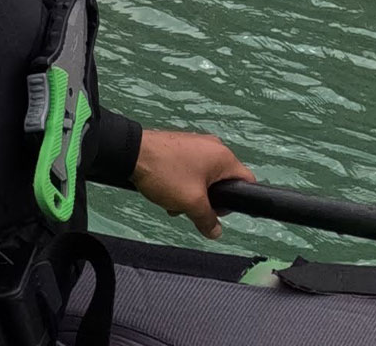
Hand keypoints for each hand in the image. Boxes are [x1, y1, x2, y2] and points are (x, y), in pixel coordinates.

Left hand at [132, 129, 253, 240]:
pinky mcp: (178, 144)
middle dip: (207, 201)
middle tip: (190, 209)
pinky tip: (164, 193)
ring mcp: (194, 143)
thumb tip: (215, 232)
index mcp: (223, 156)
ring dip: (190, 195)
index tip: (216, 212)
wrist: (129, 152)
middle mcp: (212, 146)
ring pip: (203, 177)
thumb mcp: (191, 203)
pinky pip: (188, 168)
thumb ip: (207, 219)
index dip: (236, 202)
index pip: (246, 182)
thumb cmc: (165, 174)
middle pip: (222, 181)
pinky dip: (180, 183)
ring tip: (172, 204)